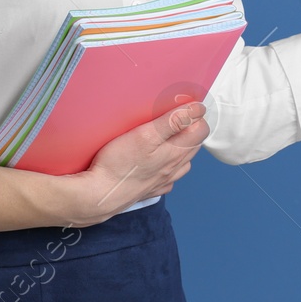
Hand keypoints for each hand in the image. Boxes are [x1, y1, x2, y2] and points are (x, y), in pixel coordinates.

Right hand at [66, 100, 208, 225]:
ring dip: (181, 148)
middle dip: (190, 129)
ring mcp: (163, 181)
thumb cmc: (118, 165)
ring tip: (168, 137)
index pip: (201, 131)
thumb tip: (196, 110)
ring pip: (182, 162)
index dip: (196, 116)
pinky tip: (158, 162)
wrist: (99, 195)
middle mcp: (173, 168)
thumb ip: (172, 122)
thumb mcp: (145, 135)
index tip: (185, 105)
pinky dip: (168, 168)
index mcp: (176, 153)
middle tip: (176, 116)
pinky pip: (168, 178)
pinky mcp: (150, 190)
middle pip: (194, 145)